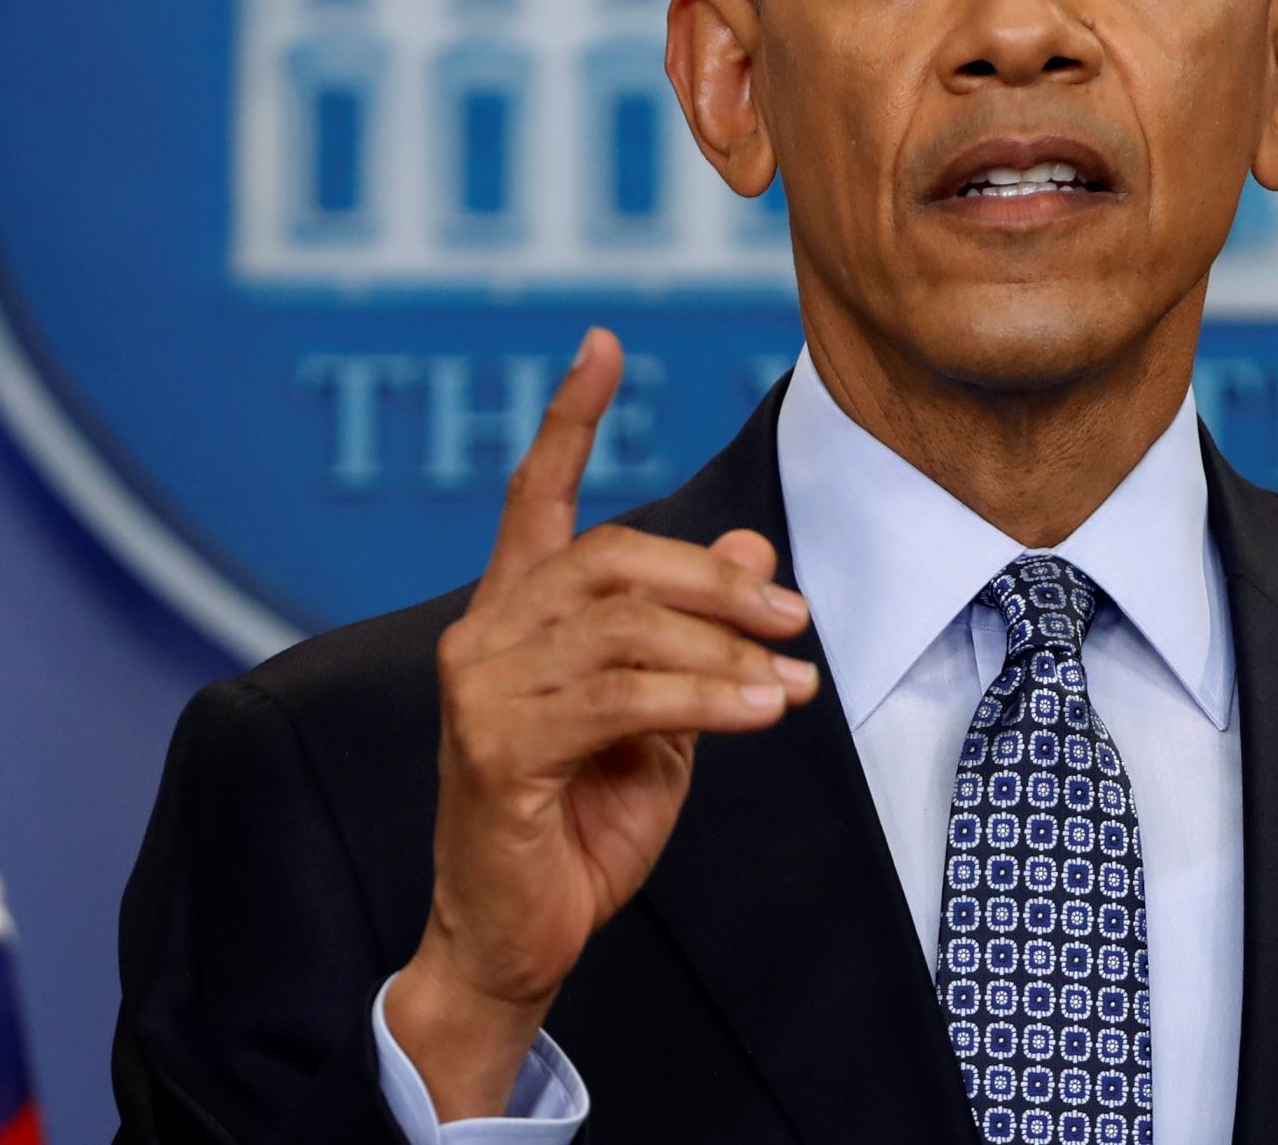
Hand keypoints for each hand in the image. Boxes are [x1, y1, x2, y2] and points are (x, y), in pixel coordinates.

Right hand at [385, 326, 817, 1118]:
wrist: (519, 935)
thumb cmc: (584, 819)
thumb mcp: (662, 709)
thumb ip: (693, 628)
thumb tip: (748, 544)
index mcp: (515, 613)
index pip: (533, 493)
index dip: (569, 416)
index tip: (602, 342)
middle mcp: (484, 633)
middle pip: (614, 560)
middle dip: (718, 582)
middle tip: (796, 614)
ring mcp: (481, 687)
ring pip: (628, 630)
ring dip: (728, 650)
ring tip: (793, 678)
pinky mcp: (496, 745)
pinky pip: (621, 697)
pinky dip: (706, 698)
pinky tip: (762, 711)